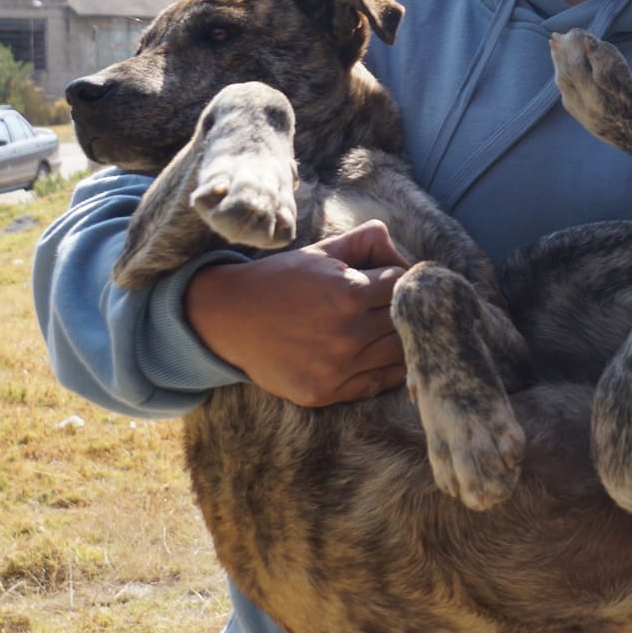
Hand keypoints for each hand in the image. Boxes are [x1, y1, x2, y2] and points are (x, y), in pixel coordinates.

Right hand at [185, 219, 409, 406]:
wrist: (227, 318)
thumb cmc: (280, 281)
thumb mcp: (321, 251)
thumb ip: (366, 240)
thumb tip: (402, 249)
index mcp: (350, 292)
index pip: (402, 283)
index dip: (398, 278)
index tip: (386, 280)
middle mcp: (347, 332)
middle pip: (403, 320)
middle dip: (399, 309)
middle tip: (385, 305)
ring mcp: (336, 366)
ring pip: (397, 353)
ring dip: (395, 340)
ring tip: (381, 329)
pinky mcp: (324, 392)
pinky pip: (377, 383)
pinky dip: (386, 370)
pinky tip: (377, 355)